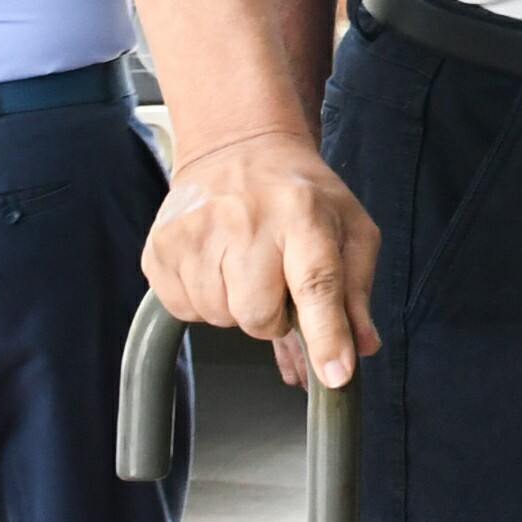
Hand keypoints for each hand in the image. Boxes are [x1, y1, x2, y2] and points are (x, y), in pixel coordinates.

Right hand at [142, 130, 379, 388]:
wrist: (237, 147)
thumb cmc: (300, 194)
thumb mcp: (348, 229)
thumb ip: (356, 291)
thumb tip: (361, 348)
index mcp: (304, 214)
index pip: (317, 283)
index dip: (327, 334)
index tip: (335, 374)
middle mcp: (246, 220)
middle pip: (259, 316)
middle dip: (274, 316)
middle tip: (279, 281)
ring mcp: (195, 234)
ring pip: (219, 319)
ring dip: (238, 307)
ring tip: (248, 264)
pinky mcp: (160, 249)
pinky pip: (185, 311)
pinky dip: (205, 300)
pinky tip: (218, 265)